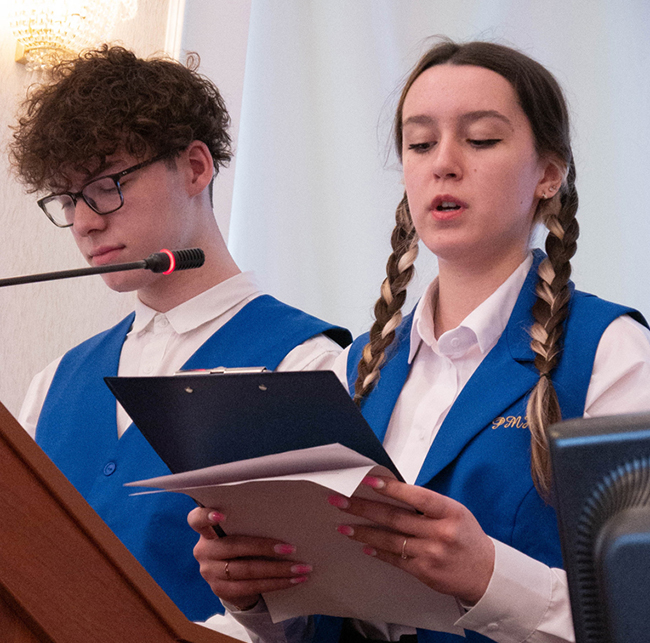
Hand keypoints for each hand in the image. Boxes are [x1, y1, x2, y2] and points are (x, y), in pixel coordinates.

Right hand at [188, 507, 312, 610]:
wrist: (233, 577)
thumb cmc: (241, 543)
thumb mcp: (239, 531)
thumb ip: (247, 523)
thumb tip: (283, 517)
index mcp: (206, 530)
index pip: (196, 519)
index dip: (206, 516)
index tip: (222, 515)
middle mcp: (204, 550)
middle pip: (234, 546)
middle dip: (265, 547)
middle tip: (291, 548)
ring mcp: (210, 572)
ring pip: (246, 570)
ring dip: (278, 569)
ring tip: (301, 568)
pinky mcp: (221, 590)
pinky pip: (252, 587)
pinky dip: (276, 583)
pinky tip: (293, 581)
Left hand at [328, 477, 494, 604]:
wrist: (486, 574)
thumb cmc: (467, 537)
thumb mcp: (455, 513)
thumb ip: (427, 504)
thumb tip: (392, 491)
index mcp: (450, 512)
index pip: (416, 496)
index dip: (391, 488)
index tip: (367, 481)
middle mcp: (440, 532)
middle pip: (395, 518)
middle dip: (364, 508)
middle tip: (340, 501)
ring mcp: (431, 553)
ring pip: (390, 540)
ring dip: (363, 531)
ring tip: (343, 525)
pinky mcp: (424, 571)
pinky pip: (395, 559)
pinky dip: (377, 551)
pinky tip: (363, 544)